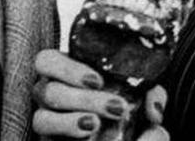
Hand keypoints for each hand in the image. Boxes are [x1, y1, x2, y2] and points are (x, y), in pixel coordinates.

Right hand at [32, 49, 167, 139]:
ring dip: (70, 121)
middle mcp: (50, 94)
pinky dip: (66, 131)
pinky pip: (43, 137)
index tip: (98, 80)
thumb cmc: (124, 111)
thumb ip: (150, 96)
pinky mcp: (47, 139)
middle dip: (82, 98)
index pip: (47, 61)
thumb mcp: (140, 99)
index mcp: (66, 73)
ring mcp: (46, 120)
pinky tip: (86, 134)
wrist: (121, 136)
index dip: (66, 68)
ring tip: (95, 124)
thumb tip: (153, 109)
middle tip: (115, 107)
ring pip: (41, 117)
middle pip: (47, 89)